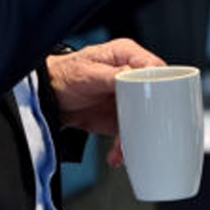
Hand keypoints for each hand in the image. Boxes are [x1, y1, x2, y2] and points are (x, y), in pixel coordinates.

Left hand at [47, 39, 166, 165]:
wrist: (48, 97)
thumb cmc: (64, 75)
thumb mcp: (88, 73)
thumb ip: (113, 75)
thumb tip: (134, 76)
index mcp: (127, 55)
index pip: (155, 68)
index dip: (161, 86)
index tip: (158, 104)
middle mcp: (131, 75)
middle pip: (154, 97)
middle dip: (149, 119)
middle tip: (142, 132)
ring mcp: (128, 97)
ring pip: (144, 118)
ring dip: (135, 136)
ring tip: (122, 149)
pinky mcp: (121, 116)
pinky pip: (131, 131)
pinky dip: (126, 145)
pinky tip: (117, 153)